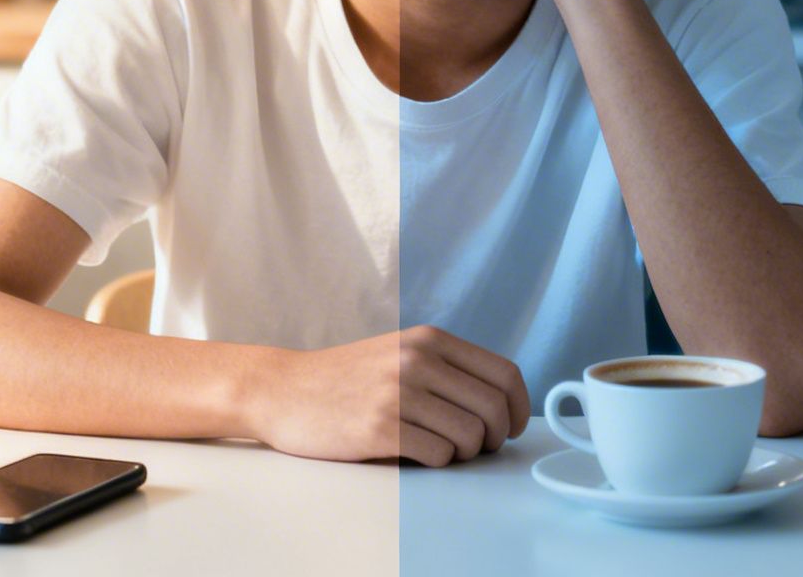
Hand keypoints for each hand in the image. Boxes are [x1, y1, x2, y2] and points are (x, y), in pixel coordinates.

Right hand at [249, 326, 528, 466]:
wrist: (283, 389)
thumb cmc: (347, 379)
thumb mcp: (400, 353)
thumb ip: (446, 368)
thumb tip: (502, 405)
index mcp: (430, 340)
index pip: (505, 374)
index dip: (519, 408)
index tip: (512, 427)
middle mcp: (418, 360)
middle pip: (494, 409)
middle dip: (495, 438)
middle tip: (477, 447)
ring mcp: (399, 393)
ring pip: (470, 436)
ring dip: (463, 453)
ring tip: (438, 448)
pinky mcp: (380, 427)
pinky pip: (438, 456)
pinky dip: (436, 462)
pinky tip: (414, 453)